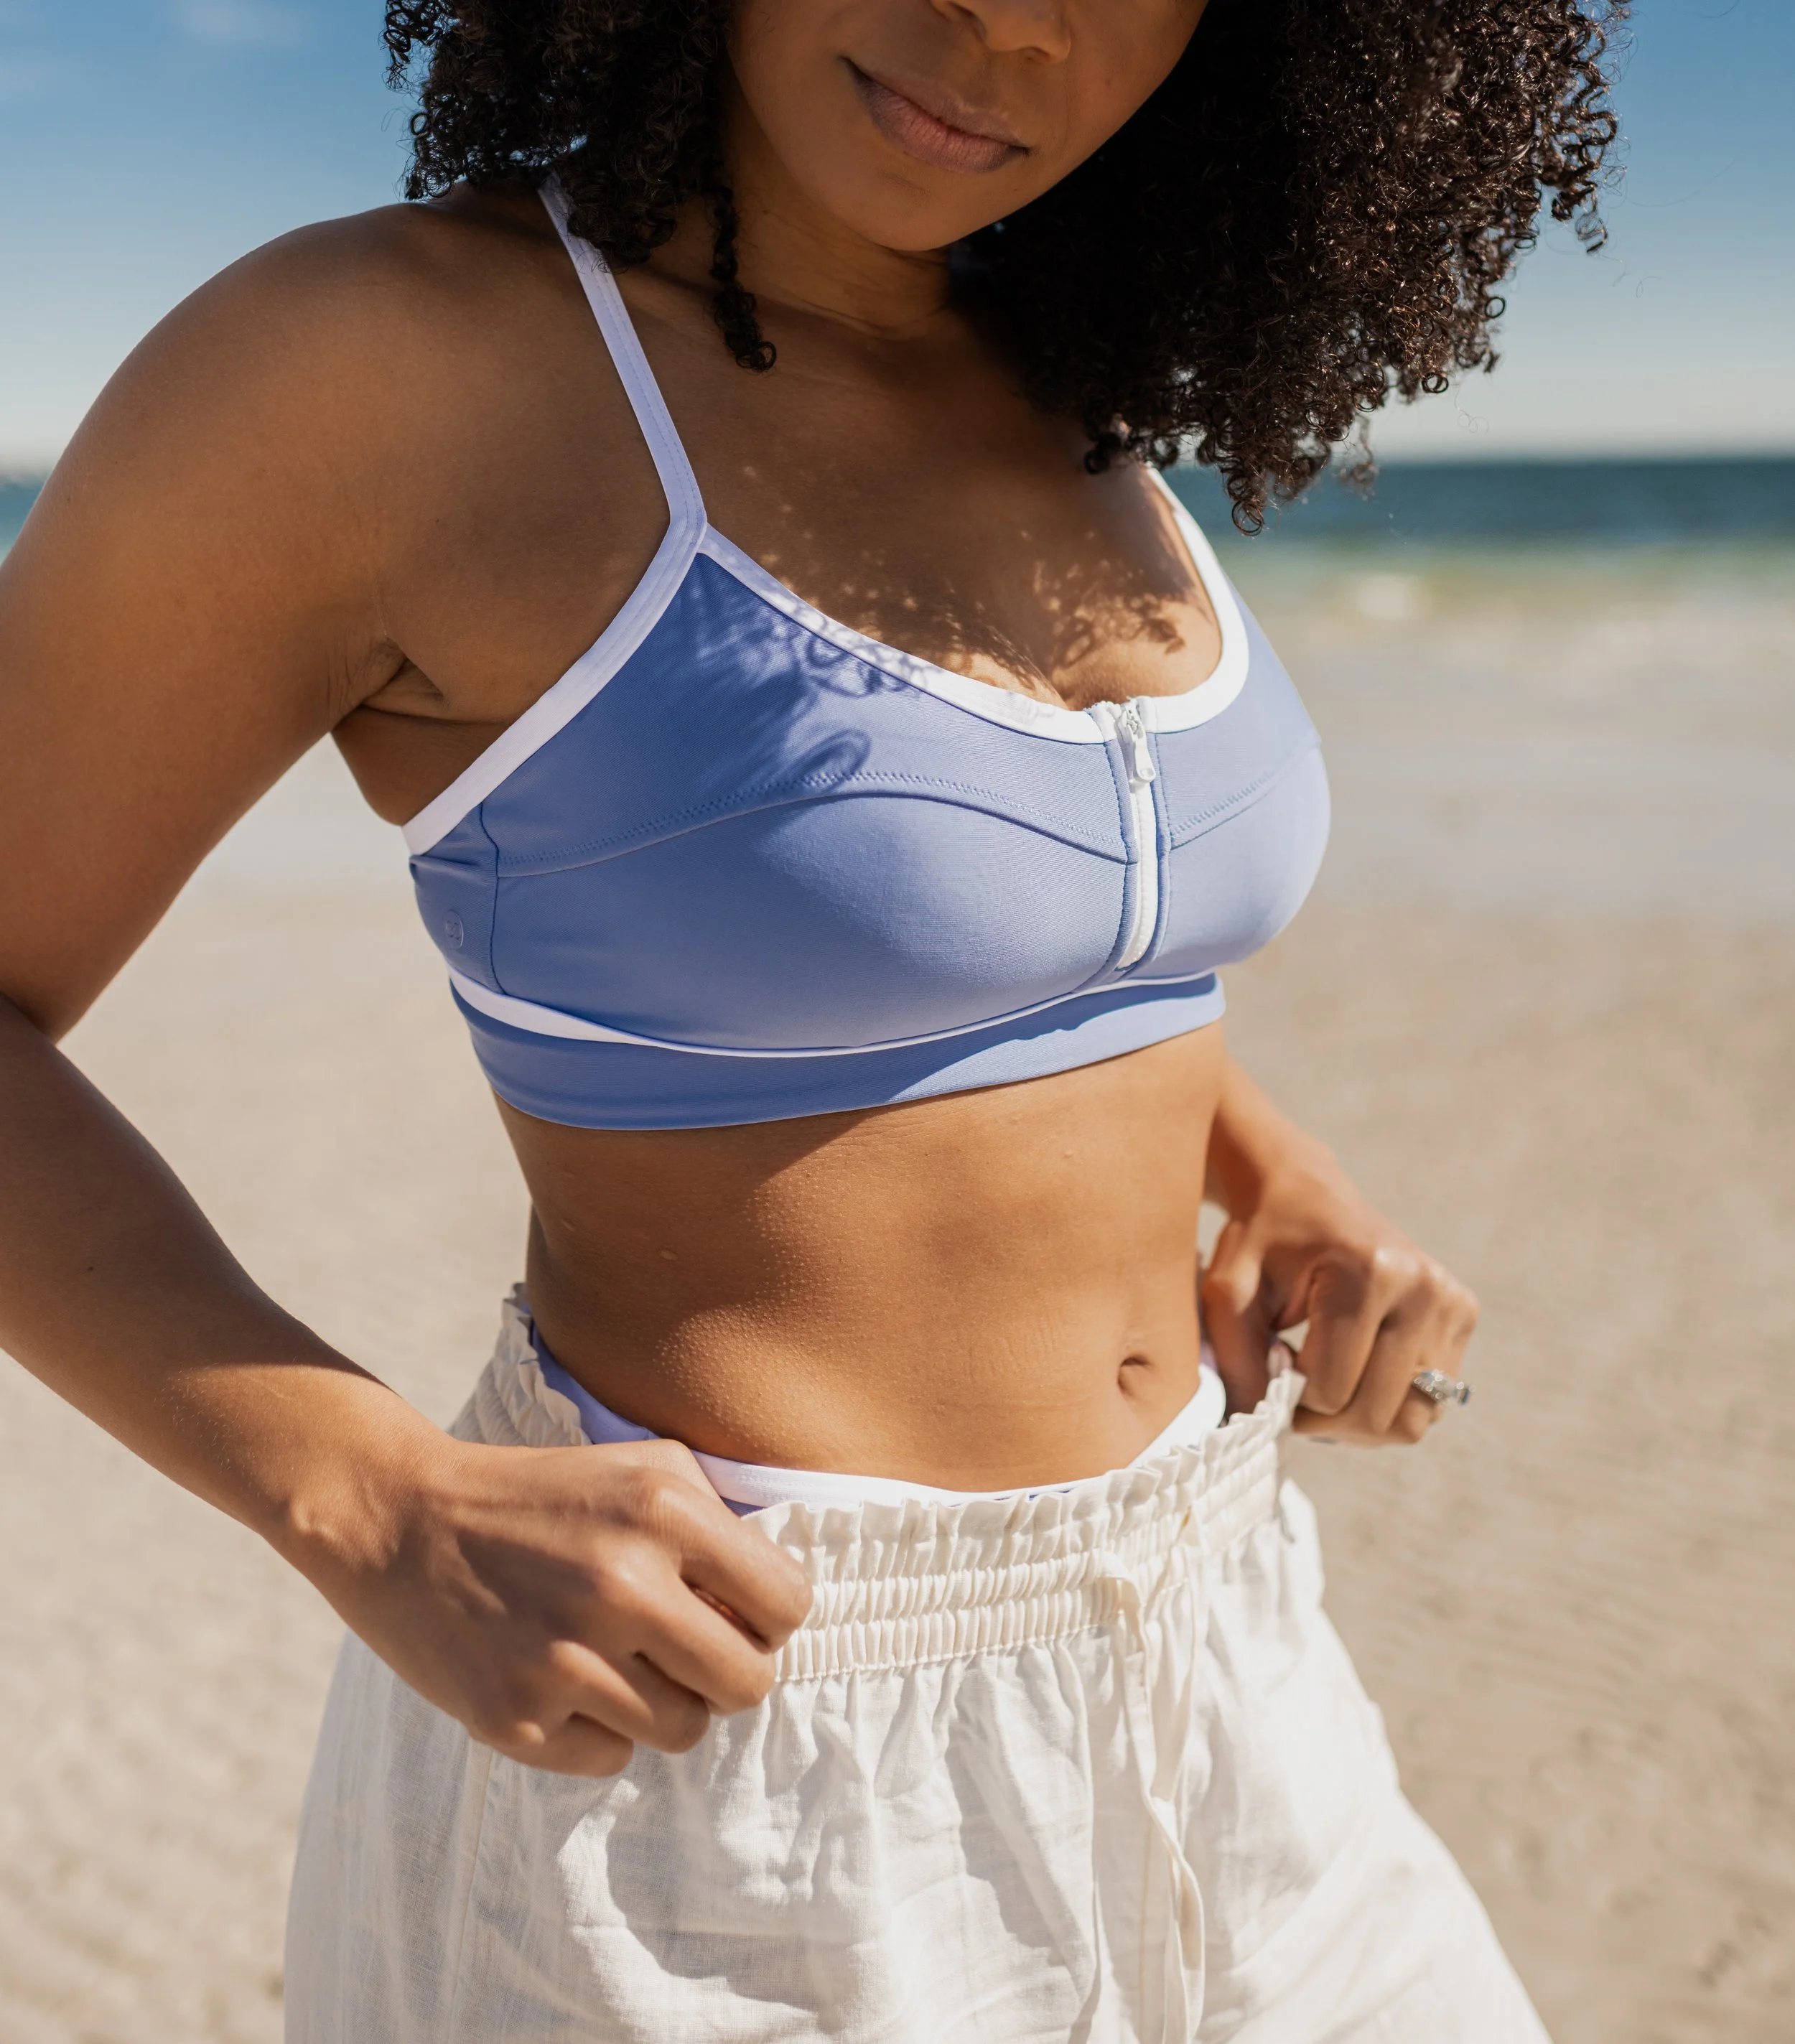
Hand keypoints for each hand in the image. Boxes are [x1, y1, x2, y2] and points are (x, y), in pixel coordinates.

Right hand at [304, 1429, 813, 1776]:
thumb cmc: (540, 1494)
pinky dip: (596, 1732)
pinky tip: (558, 1680)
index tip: (736, 1612)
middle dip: (727, 1672)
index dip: (770, 1617)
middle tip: (685, 1650)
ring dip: (663, 1704)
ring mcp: (564, 1659)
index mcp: (663, 1510)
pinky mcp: (513, 1719)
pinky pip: (611, 1760)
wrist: (399, 1519)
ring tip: (614, 1658)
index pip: (789, 1607)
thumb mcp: (643, 1469)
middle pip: (748, 1685)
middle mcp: (620, 1584)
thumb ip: (722, 1525)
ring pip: (683, 1732)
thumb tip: (787, 1603)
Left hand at [1201, 1150, 1478, 1445]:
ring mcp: (1451, 1302)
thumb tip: (1257, 1432)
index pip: (1332, 1392)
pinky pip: (1432, 1399)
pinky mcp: (1463, 1314)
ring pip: (1413, 1419)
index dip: (1289, 1400)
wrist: (1304, 1193)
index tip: (1269, 1370)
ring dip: (1361, 1421)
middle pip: (1379, 1415)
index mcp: (1369, 1274)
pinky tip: (1357, 1368)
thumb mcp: (1229, 1293)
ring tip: (1325, 1385)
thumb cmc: (1262, 1242)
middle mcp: (1423, 1288)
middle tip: (1294, 1394)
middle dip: (1327, 1422)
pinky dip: (1390, 1401)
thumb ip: (1238, 1363)